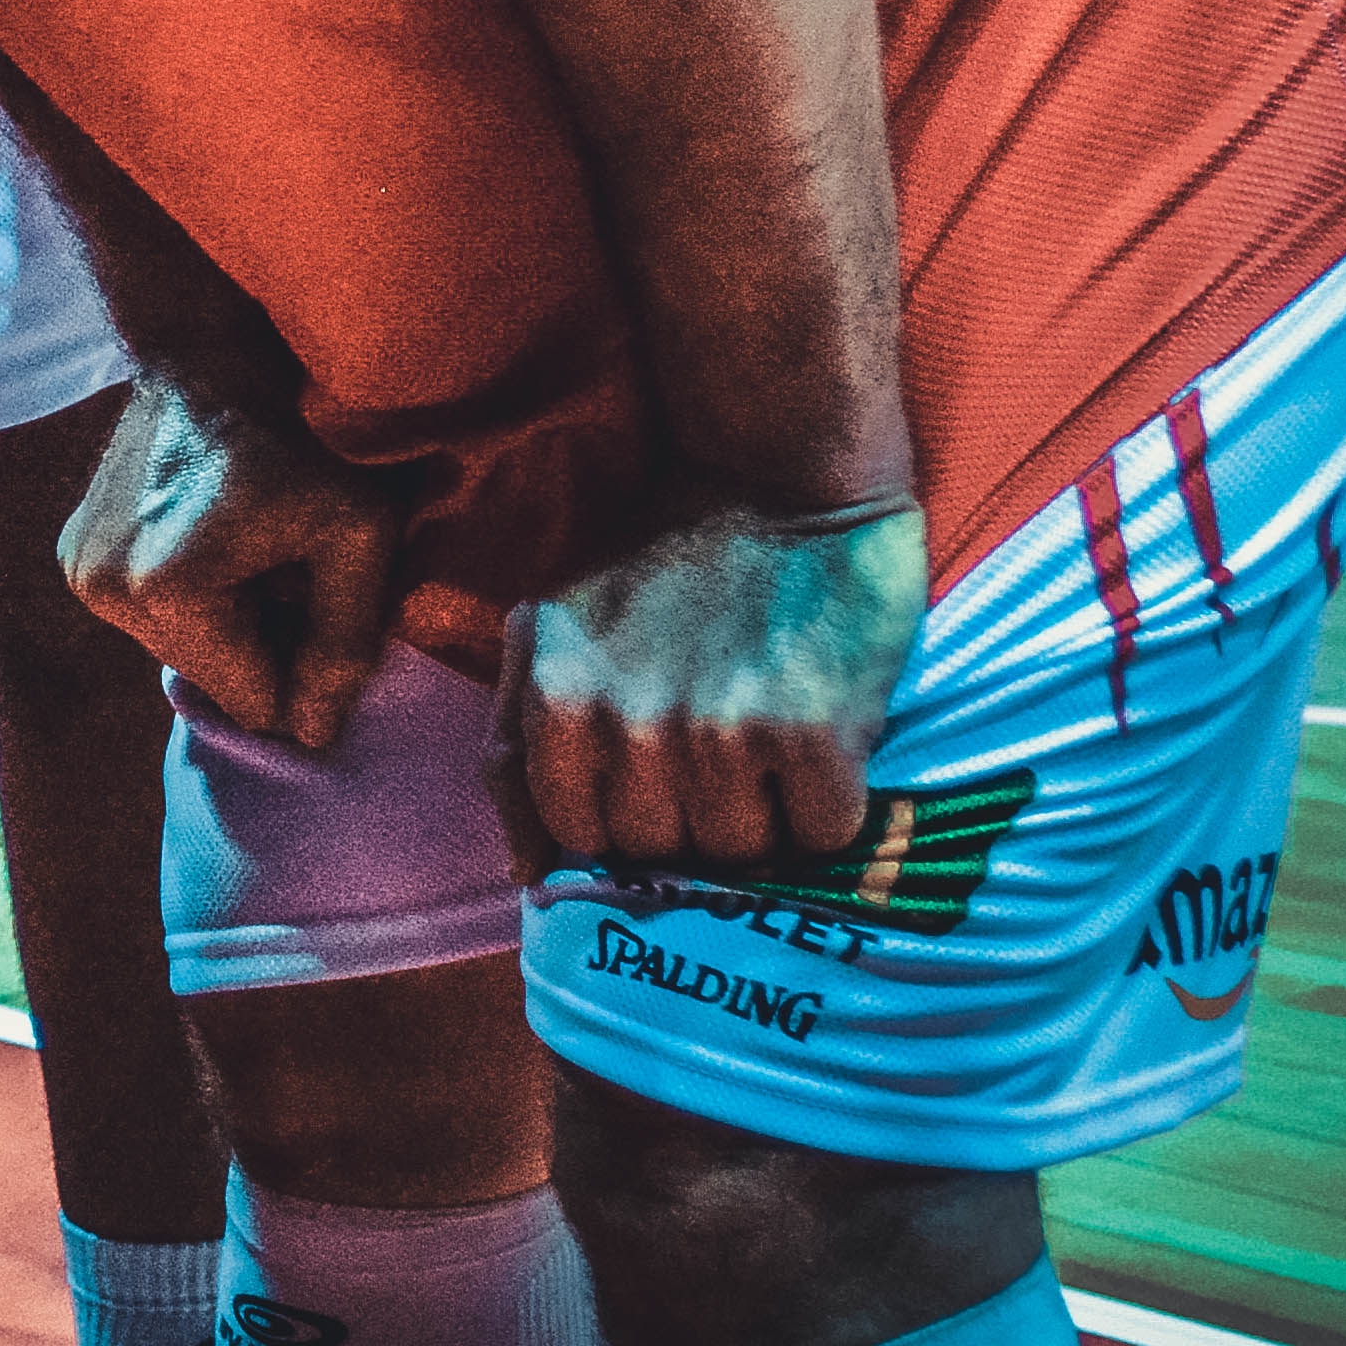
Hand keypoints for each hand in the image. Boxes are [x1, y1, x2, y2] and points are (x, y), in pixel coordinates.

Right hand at [59, 378, 410, 754]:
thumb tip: (314, 738)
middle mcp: (107, 594)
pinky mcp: (72, 560)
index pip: (253, 702)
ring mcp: (80, 577)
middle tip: (287, 574)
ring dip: (222, 624)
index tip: (317, 603)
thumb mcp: (355, 536)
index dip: (301, 667)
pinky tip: (209, 545)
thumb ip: (344, 642)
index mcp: (173, 593)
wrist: (206, 364)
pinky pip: (146, 618)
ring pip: (179, 651)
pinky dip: (186, 600)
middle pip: (211, 679)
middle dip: (259, 645)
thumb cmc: (298, 443)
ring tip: (249, 555)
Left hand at [507, 490, 923, 873]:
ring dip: (763, 818)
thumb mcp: (548, 627)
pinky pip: (821, 833)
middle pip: (657, 852)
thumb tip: (530, 875)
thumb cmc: (658, 556)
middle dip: (687, 821)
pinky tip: (821, 747)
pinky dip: (828, 808)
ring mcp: (723, 732)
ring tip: (770, 748)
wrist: (778, 469)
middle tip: (719, 760)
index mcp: (557, 698)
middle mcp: (631, 723)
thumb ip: (517, 744)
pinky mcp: (814, 733)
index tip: (651, 794)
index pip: (573, 837)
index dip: (616, 827)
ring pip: (740, 852)